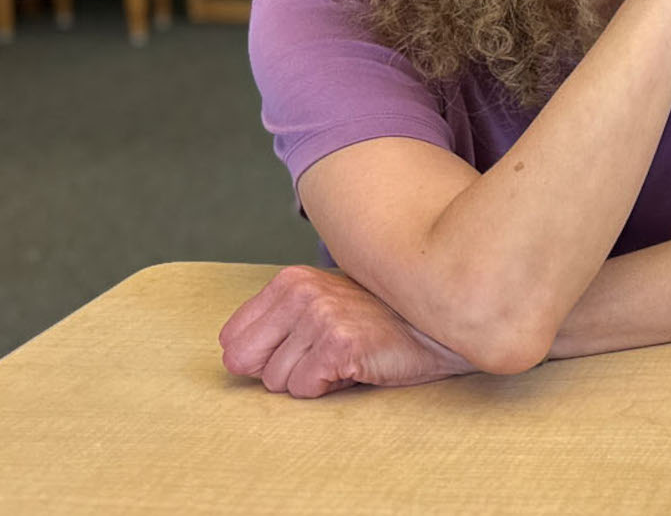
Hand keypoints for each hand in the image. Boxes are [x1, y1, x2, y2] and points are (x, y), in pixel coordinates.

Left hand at [217, 266, 474, 398]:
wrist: (438, 325)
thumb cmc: (379, 321)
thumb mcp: (323, 304)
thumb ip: (278, 321)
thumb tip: (231, 359)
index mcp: (290, 280)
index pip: (232, 340)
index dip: (264, 355)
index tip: (302, 348)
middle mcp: (301, 293)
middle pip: (246, 363)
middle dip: (279, 371)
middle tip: (320, 357)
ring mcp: (320, 318)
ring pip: (276, 382)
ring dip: (310, 380)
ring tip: (346, 357)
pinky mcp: (339, 345)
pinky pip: (304, 389)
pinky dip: (329, 387)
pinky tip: (357, 366)